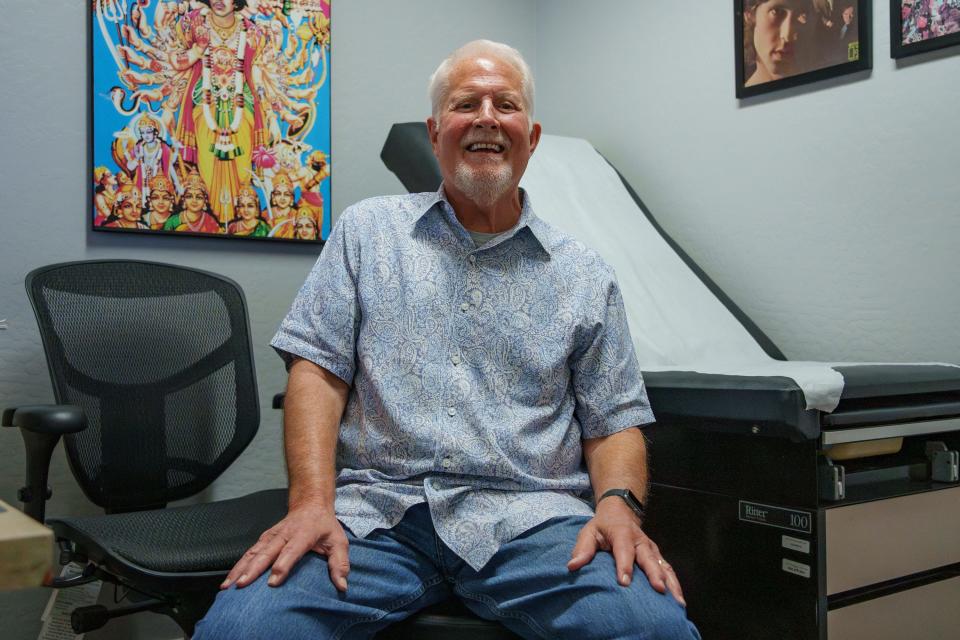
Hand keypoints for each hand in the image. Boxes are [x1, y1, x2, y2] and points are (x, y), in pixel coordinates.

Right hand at [221, 502, 349, 591]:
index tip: (272, 581)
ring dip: (240, 569)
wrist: (310, 504)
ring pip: (253, 552)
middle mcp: (284, 534)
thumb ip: (340, 564)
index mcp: (303, 534)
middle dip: (254, 569)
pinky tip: (229, 580)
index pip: (291, 551)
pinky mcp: (263, 539)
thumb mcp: (338, 542)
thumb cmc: (324, 526)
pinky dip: (237, 566)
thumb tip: (342, 586)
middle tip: (243, 585)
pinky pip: (248, 553)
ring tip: (229, 586)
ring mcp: (271, 536)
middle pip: (267, 552)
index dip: (282, 565)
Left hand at [567, 498, 685, 606]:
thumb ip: (582, 549)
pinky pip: (668, 569)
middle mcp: (641, 541)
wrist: (620, 511)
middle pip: (648, 558)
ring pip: (663, 565)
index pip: (624, 550)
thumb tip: (572, 566)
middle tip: (659, 590)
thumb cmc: (602, 526)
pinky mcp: (657, 555)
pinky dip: (675, 583)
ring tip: (677, 601)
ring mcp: (651, 548)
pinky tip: (678, 599)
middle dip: (654, 574)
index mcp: (622, 533)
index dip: (624, 566)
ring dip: (671, 582)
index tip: (624, 582)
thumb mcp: (588, 532)